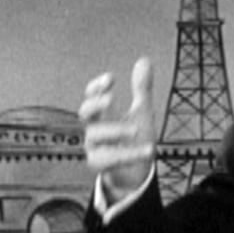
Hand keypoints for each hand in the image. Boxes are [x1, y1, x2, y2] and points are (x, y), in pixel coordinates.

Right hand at [79, 57, 156, 202]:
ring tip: (135, 129)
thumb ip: (141, 88)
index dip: (97, 87)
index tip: (111, 78)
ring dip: (115, 130)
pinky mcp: (102, 165)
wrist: (138, 172)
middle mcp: (96, 129)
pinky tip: (148, 149)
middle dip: (95, 104)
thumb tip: (144, 60)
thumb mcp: (141, 111)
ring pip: (95, 136)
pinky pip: (110, 159)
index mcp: (103, 114)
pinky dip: (130, 154)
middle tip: (111, 99)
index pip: (93, 96)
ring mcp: (96, 147)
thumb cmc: (135, 140)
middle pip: (84, 113)